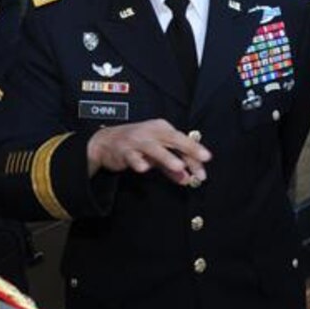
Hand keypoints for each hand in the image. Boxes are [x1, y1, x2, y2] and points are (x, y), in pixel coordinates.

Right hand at [86, 119, 210, 186]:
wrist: (105, 142)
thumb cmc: (135, 145)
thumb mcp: (156, 155)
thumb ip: (172, 167)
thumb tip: (189, 179)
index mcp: (162, 129)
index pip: (183, 142)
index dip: (195, 156)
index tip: (204, 172)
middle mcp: (151, 132)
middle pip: (173, 139)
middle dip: (189, 148)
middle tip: (203, 158)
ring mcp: (137, 140)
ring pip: (154, 148)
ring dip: (167, 157)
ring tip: (179, 167)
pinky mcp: (124, 150)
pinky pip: (132, 157)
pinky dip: (138, 162)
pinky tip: (144, 168)